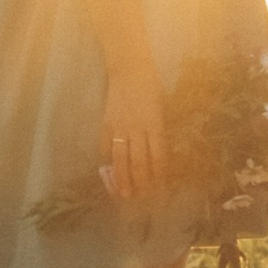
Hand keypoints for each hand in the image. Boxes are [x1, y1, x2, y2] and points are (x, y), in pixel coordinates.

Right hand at [101, 68, 172, 198]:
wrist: (129, 69)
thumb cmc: (151, 87)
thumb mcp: (162, 108)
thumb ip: (158, 131)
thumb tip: (156, 155)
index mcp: (155, 124)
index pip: (158, 155)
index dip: (159, 174)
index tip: (159, 188)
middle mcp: (137, 128)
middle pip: (139, 161)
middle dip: (140, 182)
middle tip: (140, 198)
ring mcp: (120, 126)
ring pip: (121, 158)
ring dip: (122, 178)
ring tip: (122, 193)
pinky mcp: (106, 123)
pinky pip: (105, 145)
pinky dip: (106, 159)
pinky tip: (108, 171)